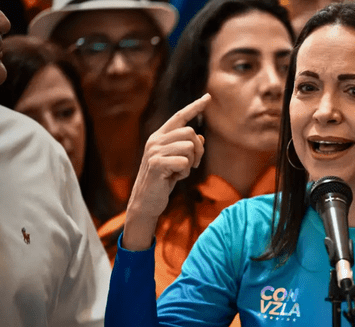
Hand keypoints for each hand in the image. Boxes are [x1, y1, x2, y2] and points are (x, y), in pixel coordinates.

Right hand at [123, 93, 210, 250]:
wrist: (146, 201)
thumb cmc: (163, 181)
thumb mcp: (178, 162)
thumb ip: (187, 148)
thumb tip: (200, 135)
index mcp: (160, 136)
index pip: (180, 117)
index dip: (195, 107)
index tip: (208, 97)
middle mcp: (155, 140)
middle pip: (190, 133)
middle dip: (199, 151)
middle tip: (193, 166)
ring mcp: (154, 151)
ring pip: (189, 147)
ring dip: (190, 163)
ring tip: (178, 173)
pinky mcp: (156, 164)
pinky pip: (184, 162)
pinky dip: (184, 173)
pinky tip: (173, 178)